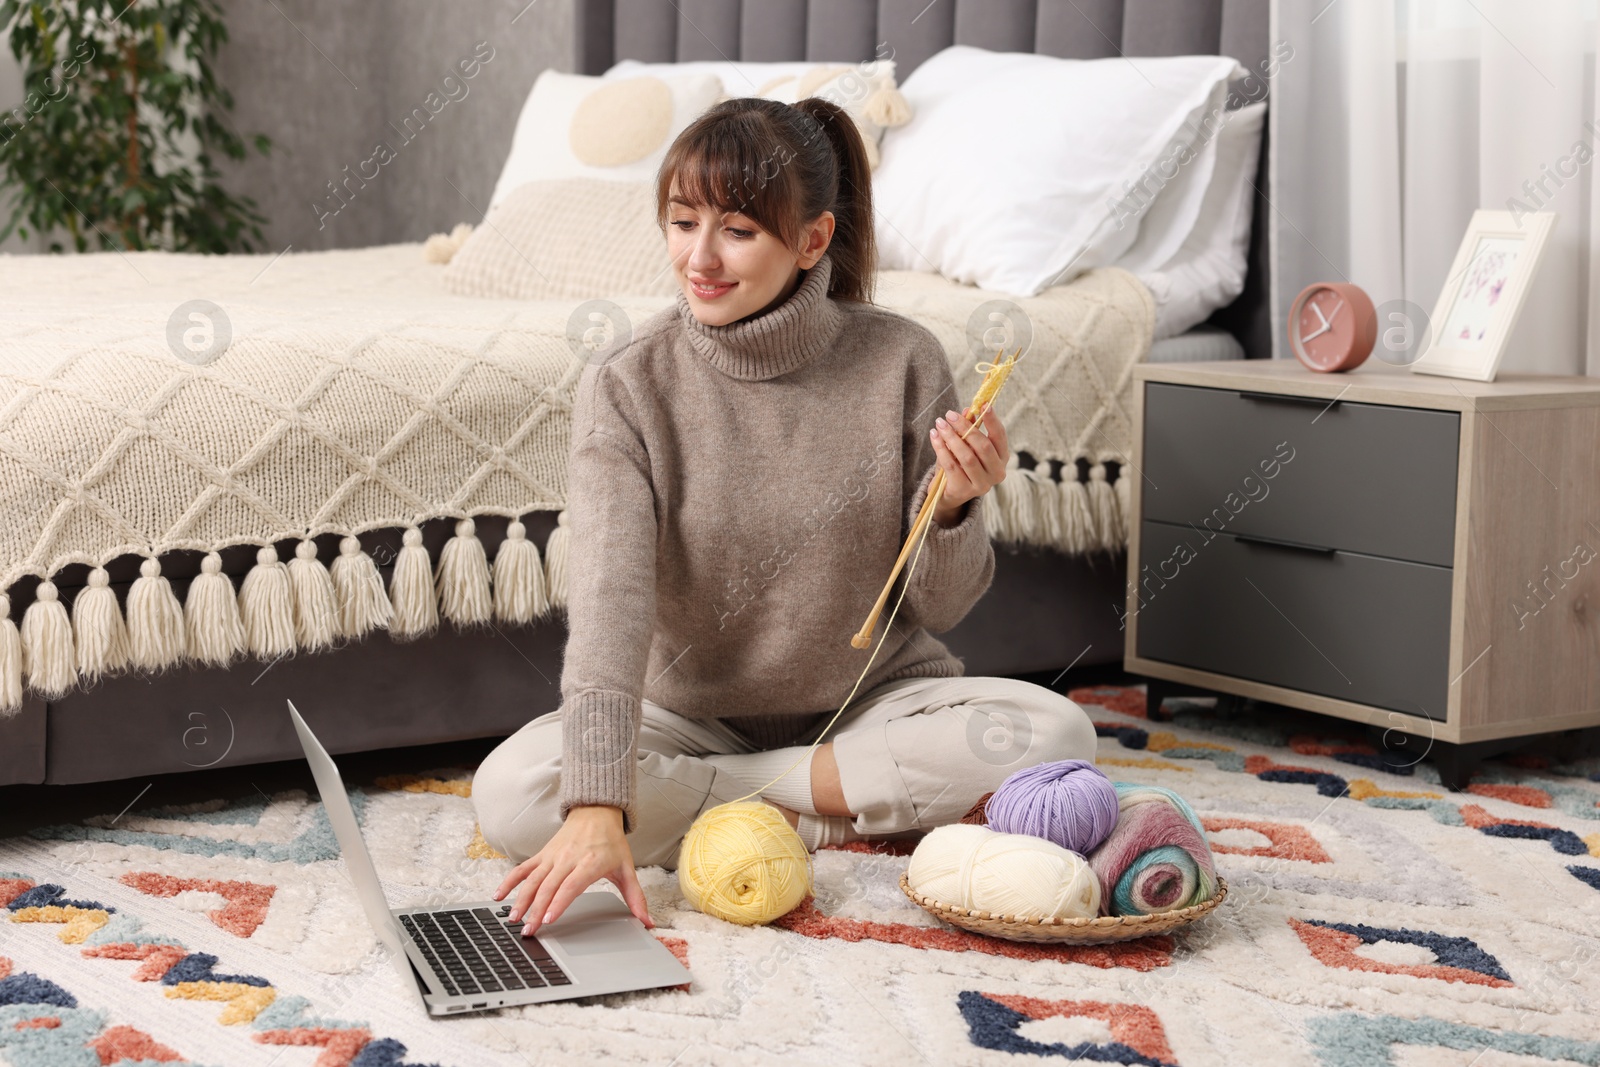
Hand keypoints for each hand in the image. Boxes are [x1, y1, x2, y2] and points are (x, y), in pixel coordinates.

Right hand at [490, 804, 653, 935]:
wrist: (596, 812)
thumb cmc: (612, 842)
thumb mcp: (627, 868)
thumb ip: (636, 897)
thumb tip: (648, 922)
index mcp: (590, 863)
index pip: (571, 886)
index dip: (559, 902)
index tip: (549, 919)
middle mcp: (568, 859)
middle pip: (548, 887)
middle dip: (536, 910)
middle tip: (528, 930)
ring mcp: (552, 856)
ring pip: (532, 879)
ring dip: (520, 899)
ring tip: (512, 918)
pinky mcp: (542, 854)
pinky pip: (523, 868)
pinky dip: (510, 881)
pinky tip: (498, 896)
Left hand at [929, 405, 1009, 525]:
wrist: (950, 493)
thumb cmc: (961, 464)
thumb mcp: (966, 445)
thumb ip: (969, 429)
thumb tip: (968, 410)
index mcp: (1002, 458)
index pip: (1000, 436)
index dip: (992, 420)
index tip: (983, 404)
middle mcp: (996, 473)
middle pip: (983, 446)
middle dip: (966, 428)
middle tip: (950, 415)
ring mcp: (982, 484)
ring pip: (967, 456)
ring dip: (952, 437)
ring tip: (939, 424)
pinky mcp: (964, 490)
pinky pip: (951, 466)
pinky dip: (941, 449)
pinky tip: (934, 437)